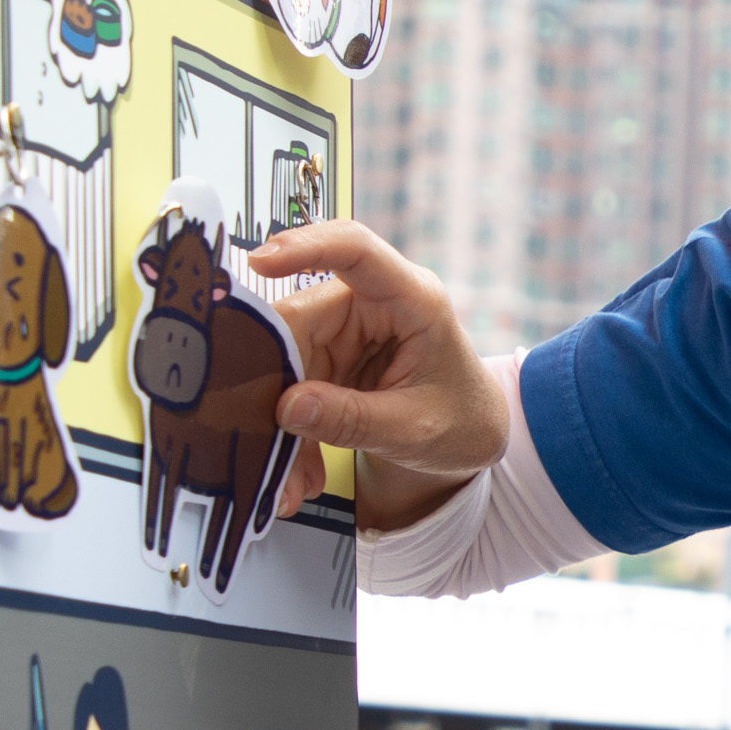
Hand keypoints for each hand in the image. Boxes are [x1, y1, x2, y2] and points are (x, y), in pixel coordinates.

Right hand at [244, 221, 509, 533]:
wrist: (470, 436)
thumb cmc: (461, 420)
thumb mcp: (414, 429)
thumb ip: (353, 418)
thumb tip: (287, 407)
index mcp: (411, 298)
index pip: (356, 250)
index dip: (307, 246)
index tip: (261, 261)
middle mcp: (370, 305)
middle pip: (299, 323)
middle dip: (277, 389)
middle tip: (265, 447)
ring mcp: (344, 331)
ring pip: (285, 364)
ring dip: (281, 425)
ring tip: (295, 482)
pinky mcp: (328, 358)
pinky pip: (290, 389)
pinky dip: (292, 434)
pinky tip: (302, 475)